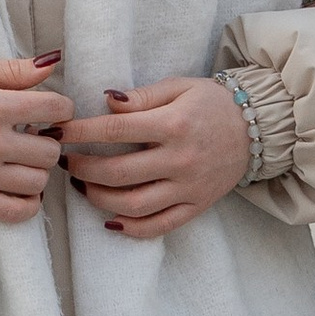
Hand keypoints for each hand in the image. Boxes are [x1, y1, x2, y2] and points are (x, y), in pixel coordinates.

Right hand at [0, 54, 72, 222]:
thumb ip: (11, 70)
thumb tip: (52, 65)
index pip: (56, 109)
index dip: (59, 108)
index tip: (49, 111)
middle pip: (50, 151)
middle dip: (46, 141)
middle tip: (29, 136)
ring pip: (39, 182)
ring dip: (36, 171)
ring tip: (20, 160)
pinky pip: (19, 212)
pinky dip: (29, 203)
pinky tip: (20, 188)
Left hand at [59, 77, 248, 238]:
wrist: (258, 127)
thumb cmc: (212, 103)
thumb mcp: (179, 87)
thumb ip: (141, 96)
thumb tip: (106, 103)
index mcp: (173, 124)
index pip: (114, 131)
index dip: (79, 132)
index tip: (56, 132)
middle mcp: (180, 159)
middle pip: (117, 172)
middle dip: (81, 168)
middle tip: (64, 161)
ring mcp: (188, 188)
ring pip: (133, 204)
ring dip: (98, 198)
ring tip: (83, 186)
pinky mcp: (196, 206)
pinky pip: (159, 226)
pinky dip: (131, 228)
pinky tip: (110, 219)